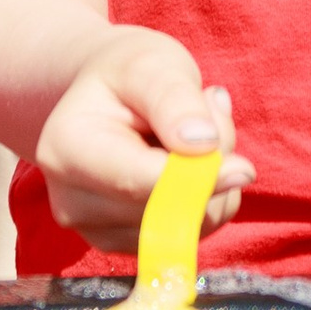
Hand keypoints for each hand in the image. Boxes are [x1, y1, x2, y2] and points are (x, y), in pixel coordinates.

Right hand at [31, 28, 251, 251]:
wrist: (106, 92)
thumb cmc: (129, 73)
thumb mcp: (153, 65)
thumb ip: (176, 101)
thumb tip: (205, 147)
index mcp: (66, 151)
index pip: (141, 184)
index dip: (199, 179)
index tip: (244, 167)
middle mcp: (70, 202)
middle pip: (166, 211)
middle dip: (207, 170)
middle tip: (210, 111)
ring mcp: (94, 230)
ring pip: (184, 229)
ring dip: (211, 186)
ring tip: (193, 133)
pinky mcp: (122, 244)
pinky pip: (187, 236)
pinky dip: (205, 203)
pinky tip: (188, 164)